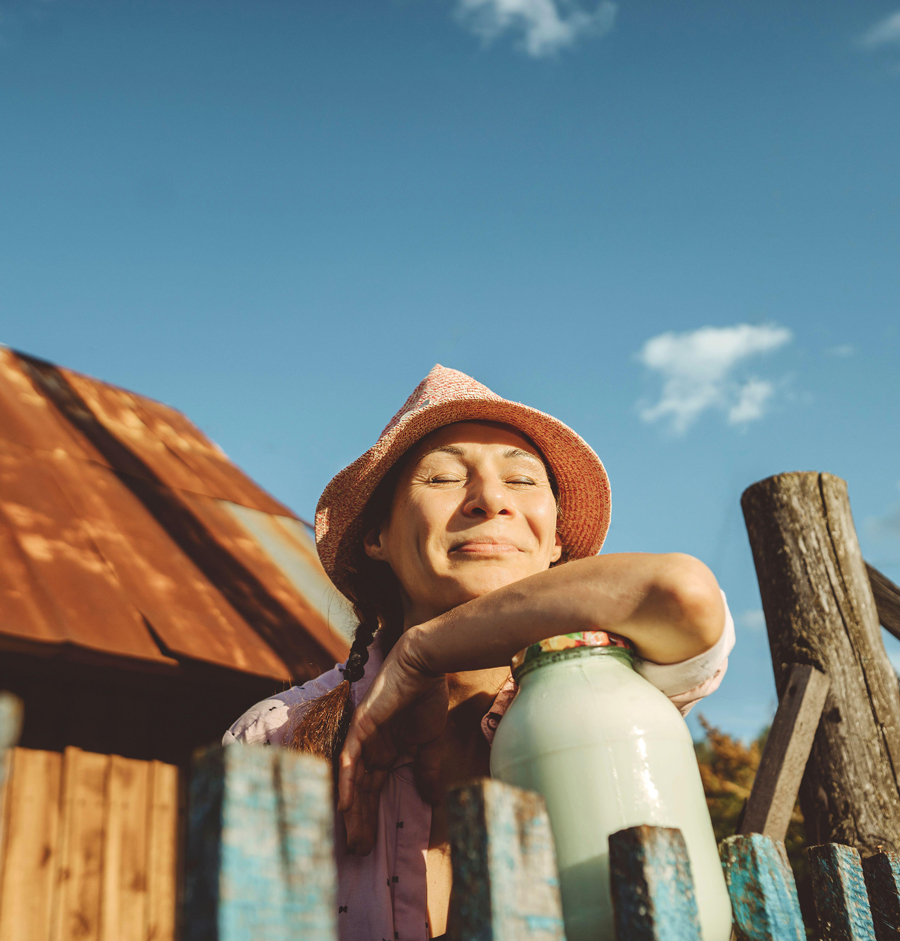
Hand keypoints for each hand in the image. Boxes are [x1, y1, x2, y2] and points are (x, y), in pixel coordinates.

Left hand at [337, 629, 448, 853]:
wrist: (425, 667)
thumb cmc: (427, 699)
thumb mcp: (430, 743)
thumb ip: (427, 770)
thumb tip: (432, 801)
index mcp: (384, 753)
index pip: (372, 792)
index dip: (369, 817)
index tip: (369, 845)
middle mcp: (369, 749)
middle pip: (358, 791)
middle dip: (358, 822)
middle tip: (358, 852)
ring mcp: (362, 738)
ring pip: (351, 780)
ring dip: (350, 809)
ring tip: (351, 838)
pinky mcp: (360, 726)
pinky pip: (349, 757)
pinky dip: (345, 780)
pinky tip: (343, 803)